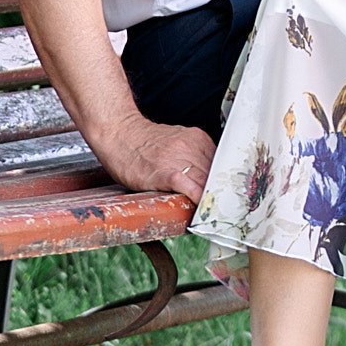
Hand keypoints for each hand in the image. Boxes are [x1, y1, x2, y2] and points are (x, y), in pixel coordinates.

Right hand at [95, 112, 214, 198]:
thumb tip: (208, 174)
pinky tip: (200, 206)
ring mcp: (179, 159)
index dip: (222, 179)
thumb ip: (194, 154)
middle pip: (215, 173)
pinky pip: (190, 187)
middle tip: (222, 205)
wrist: (120, 134)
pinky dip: (198, 198)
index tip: (225, 191)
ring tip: (213, 210)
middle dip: (219, 190)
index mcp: (197, 138)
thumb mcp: (177, 140)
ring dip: (210, 197)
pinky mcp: (166, 174)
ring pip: (206, 182)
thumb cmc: (145, 142)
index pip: (220, 162)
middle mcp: (192, 146)